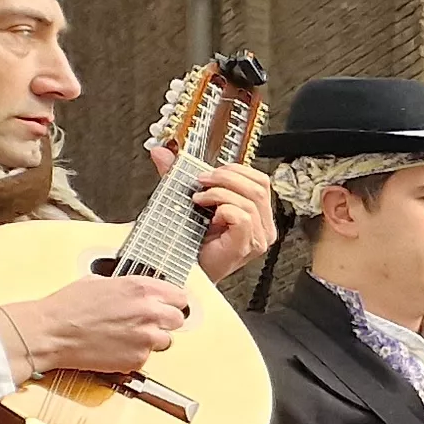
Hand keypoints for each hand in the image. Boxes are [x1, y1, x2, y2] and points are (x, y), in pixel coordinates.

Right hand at [0, 274, 193, 376]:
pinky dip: (135, 354)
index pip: (180, 296)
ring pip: (166, 340)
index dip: (171, 302)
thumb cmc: (67, 307)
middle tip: (145, 322)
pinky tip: (116, 346)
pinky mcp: (138, 358)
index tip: (166, 306)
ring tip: (126, 335)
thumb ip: (129, 287)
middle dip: (164, 321)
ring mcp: (146, 337)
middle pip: (178, 319)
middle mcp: (149, 312)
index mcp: (141, 289)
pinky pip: (147, 357)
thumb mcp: (100, 282)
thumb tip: (140, 291)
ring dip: (152, 339)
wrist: (50, 333)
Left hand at [150, 144, 279, 281]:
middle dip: (225, 177)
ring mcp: (258, 238)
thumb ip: (176, 176)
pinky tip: (207, 214)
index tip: (209, 173)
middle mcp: (262, 226)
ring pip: (250, 199)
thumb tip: (161, 152)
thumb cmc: (189, 244)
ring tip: (199, 199)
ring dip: (219, 193)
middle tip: (201, 181)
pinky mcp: (247, 245)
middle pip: (258, 186)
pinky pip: (242, 216)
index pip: (260, 181)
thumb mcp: (185, 201)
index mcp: (256, 214)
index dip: (236, 170)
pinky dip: (223, 208)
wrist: (182, 271)